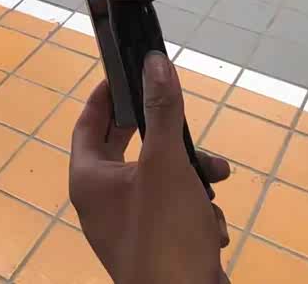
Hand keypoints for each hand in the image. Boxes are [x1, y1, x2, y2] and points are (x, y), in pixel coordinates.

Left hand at [70, 53, 230, 283]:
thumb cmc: (165, 233)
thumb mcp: (167, 163)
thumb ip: (161, 110)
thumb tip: (154, 61)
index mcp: (89, 179)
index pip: (88, 122)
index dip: (106, 95)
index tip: (126, 73)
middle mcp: (101, 201)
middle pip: (129, 149)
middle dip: (167, 136)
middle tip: (180, 117)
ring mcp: (126, 226)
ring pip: (159, 179)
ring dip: (192, 175)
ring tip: (219, 178)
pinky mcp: (153, 246)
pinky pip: (171, 211)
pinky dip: (194, 209)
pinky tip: (212, 224)